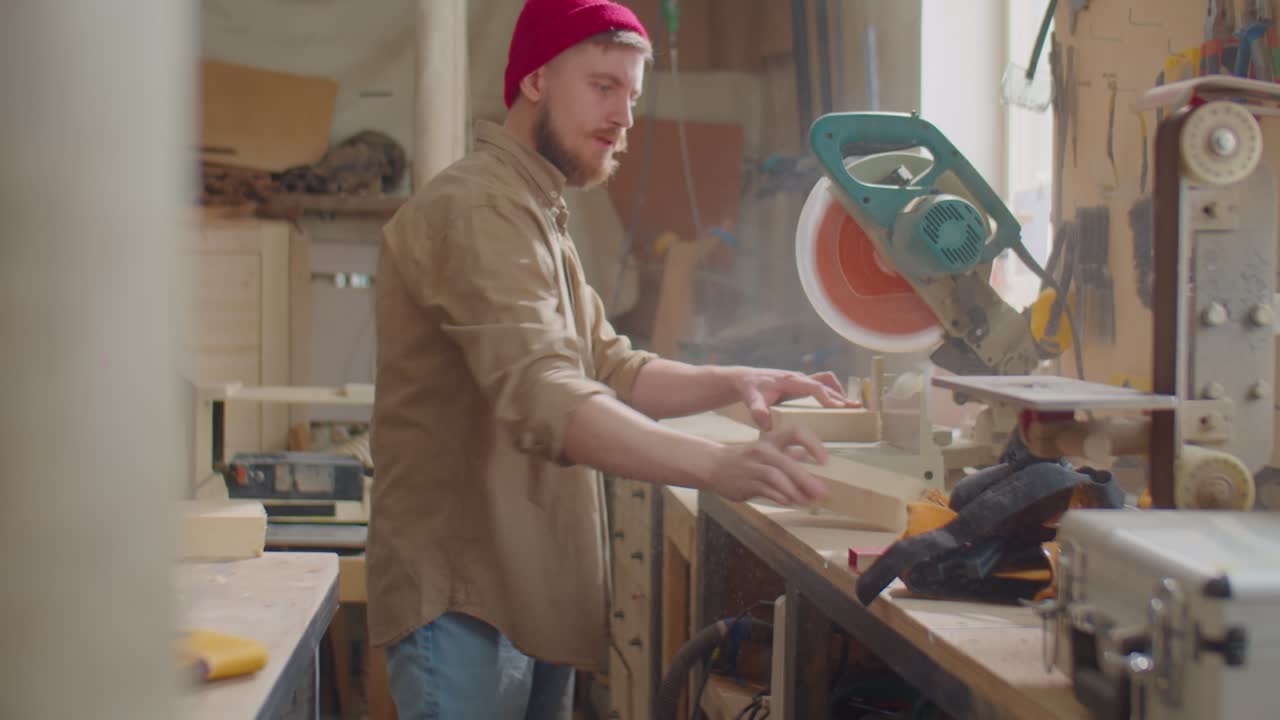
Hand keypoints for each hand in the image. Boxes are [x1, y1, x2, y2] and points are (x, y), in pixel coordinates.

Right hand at [705, 427, 830, 505]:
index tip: (825, 461)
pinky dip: (780, 497)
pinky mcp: (746, 483)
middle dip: (806, 478)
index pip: (797, 433)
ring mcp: (753, 467)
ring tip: (807, 501)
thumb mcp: (768, 451)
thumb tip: (814, 462)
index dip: (813, 444)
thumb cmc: (747, 459)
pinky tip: (789, 502)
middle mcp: (763, 450)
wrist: (714, 465)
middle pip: (787, 462)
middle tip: (822, 492)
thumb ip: (790, 456)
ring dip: (794, 491)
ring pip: (776, 477)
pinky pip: (765, 490)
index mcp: (772, 440)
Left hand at [727, 368, 858, 429]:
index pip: (814, 387)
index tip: (839, 409)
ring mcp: (801, 380)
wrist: (746, 379)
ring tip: (853, 407)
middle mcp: (799, 378)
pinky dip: (834, 391)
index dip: (828, 397)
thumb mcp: (751, 399)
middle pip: (826, 384)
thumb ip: (758, 411)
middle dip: (841, 397)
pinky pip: (823, 384)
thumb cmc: (750, 388)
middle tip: (856, 411)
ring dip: (840, 393)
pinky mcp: (801, 384)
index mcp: (790, 380)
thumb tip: (766, 425)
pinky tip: (838, 404)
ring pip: (827, 382)